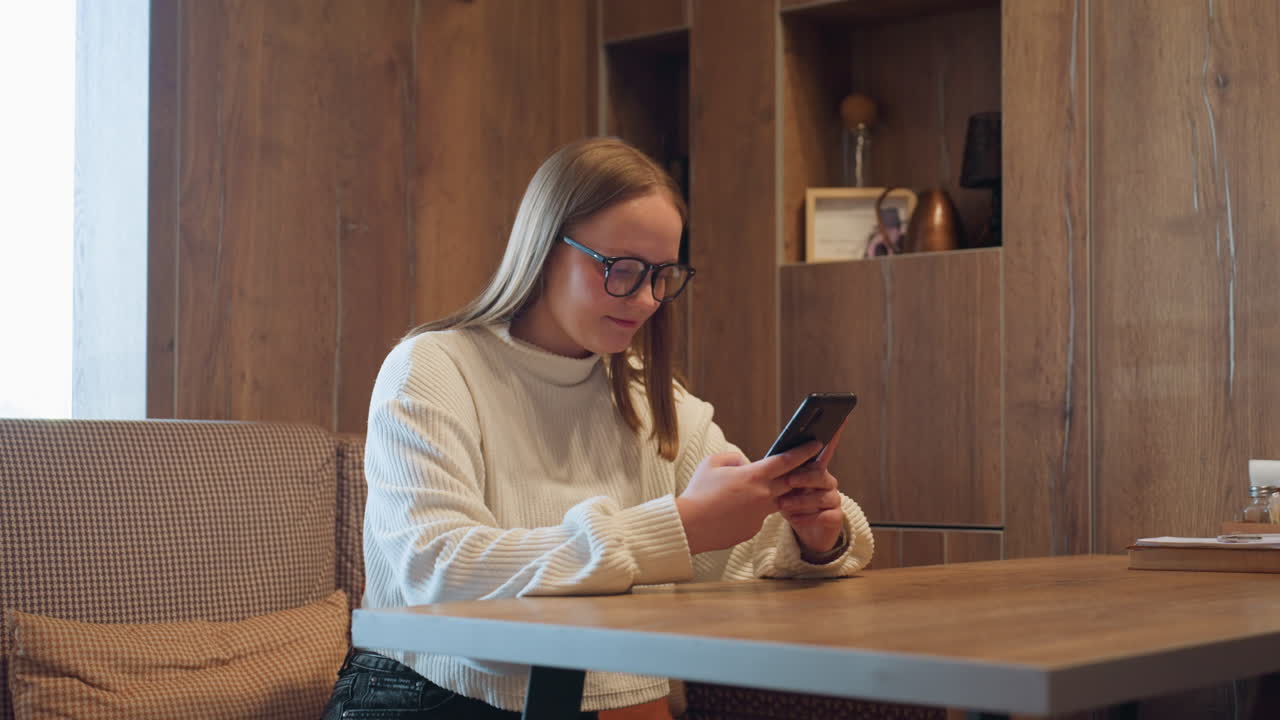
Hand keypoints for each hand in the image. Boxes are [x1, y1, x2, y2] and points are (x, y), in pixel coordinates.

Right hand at [676, 440, 821, 554]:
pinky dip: (751, 510)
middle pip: (791, 482)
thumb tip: (745, 464)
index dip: (803, 451)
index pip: (786, 461)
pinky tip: (733, 510)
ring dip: (775, 493)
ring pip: (776, 501)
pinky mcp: (753, 529)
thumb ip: (734, 458)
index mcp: (753, 476)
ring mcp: (760, 515)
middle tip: (809, 467)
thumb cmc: (698, 492)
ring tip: (757, 489)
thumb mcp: (712, 464)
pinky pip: (758, 516)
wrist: (690, 526)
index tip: (816, 445)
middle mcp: (763, 495)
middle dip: (802, 474)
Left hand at [777, 423, 846, 555]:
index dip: (834, 435)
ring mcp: (833, 499)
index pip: (825, 450)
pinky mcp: (835, 518)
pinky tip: (795, 520)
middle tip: (787, 482)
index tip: (839, 419)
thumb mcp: (781, 487)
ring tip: (783, 506)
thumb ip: (779, 472)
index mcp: (815, 470)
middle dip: (803, 477)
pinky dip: (806, 518)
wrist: (803, 531)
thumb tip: (762, 461)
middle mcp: (827, 482)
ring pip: (821, 496)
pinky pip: (824, 515)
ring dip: (800, 501)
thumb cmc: (790, 504)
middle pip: (819, 474)